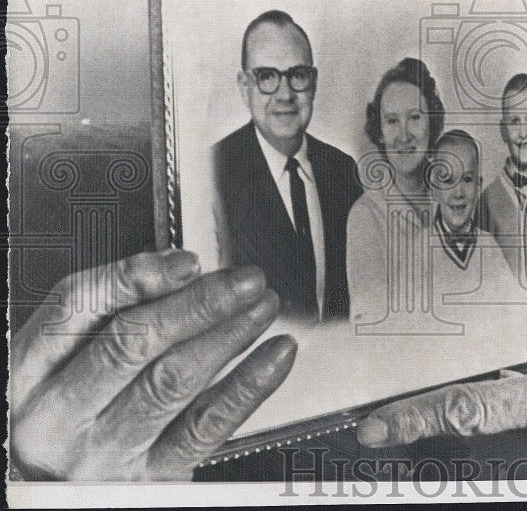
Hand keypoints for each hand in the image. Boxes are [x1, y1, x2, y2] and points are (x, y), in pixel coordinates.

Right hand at [10, 250, 296, 479]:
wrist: (62, 493)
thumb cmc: (71, 413)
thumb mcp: (66, 360)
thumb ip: (110, 308)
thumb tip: (174, 266)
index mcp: (30, 375)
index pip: (76, 309)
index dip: (137, 277)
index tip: (188, 262)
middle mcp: (59, 418)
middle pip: (132, 343)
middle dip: (199, 303)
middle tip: (244, 280)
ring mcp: (104, 452)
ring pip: (173, 380)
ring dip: (229, 334)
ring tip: (262, 306)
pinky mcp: (150, 478)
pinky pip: (207, 425)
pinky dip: (249, 384)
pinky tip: (274, 355)